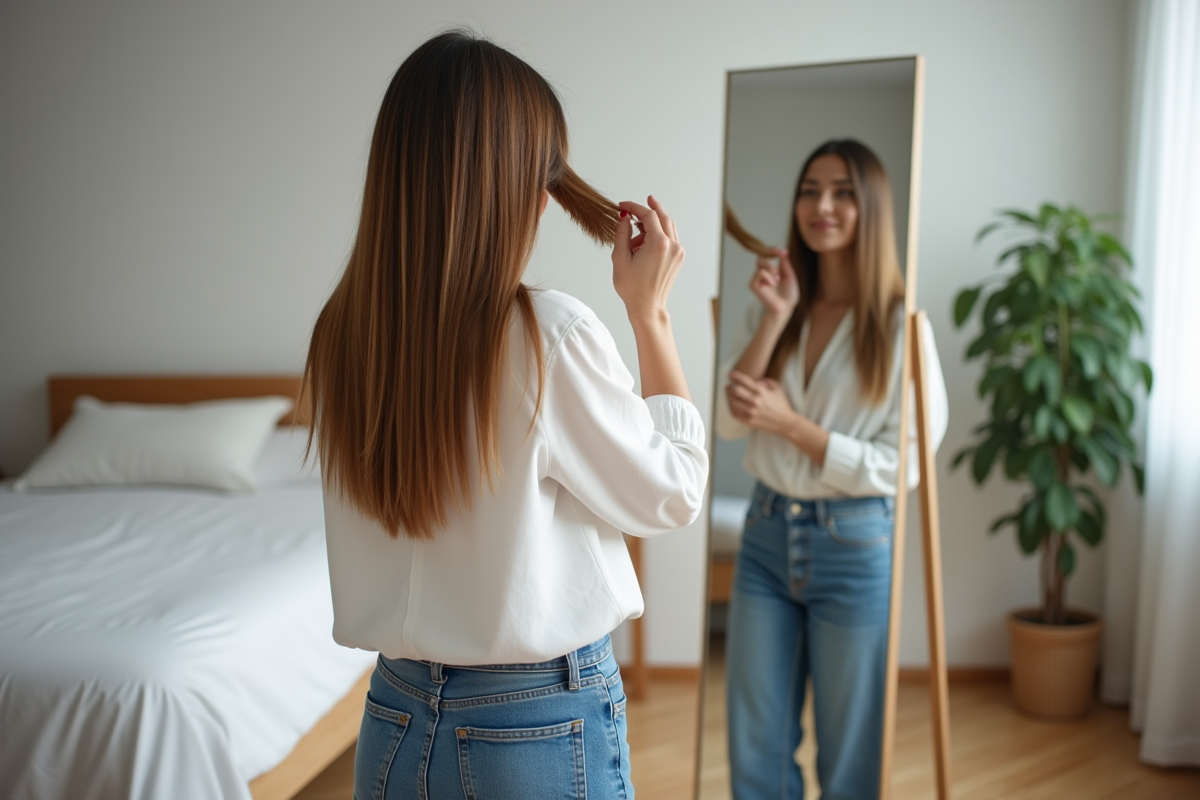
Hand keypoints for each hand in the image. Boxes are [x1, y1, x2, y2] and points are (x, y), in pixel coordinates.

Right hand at [612, 195, 684, 320]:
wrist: (647, 307)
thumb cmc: (632, 287)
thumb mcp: (620, 258)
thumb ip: (621, 234)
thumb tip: (624, 218)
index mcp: (659, 244)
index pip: (648, 215)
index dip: (634, 207)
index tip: (622, 207)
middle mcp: (672, 246)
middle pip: (663, 216)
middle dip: (650, 208)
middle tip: (641, 202)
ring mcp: (678, 252)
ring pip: (668, 226)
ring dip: (652, 223)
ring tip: (635, 234)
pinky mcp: (679, 258)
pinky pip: (670, 237)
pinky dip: (658, 234)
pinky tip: (644, 242)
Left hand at [726, 370, 797, 435]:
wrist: (785, 423)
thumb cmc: (781, 404)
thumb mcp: (777, 388)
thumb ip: (766, 381)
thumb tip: (755, 380)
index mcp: (762, 392)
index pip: (744, 381)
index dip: (735, 376)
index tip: (730, 374)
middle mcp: (755, 401)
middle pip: (735, 391)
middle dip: (730, 386)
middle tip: (729, 385)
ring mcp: (751, 412)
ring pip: (732, 402)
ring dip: (728, 396)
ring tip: (729, 394)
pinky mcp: (748, 421)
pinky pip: (734, 413)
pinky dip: (731, 407)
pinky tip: (732, 404)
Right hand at [749, 247, 798, 320]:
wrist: (786, 307)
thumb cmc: (789, 295)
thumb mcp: (790, 275)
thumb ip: (785, 263)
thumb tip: (783, 251)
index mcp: (771, 272)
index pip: (767, 256)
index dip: (772, 251)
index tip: (780, 251)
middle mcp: (762, 275)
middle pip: (760, 257)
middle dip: (770, 257)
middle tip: (779, 263)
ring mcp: (757, 279)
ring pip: (761, 263)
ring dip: (772, 269)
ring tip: (777, 280)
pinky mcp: (753, 284)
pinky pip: (759, 272)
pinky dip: (768, 277)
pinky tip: (772, 285)